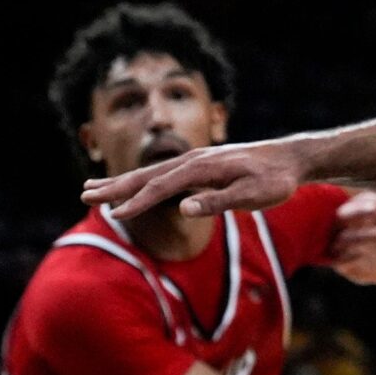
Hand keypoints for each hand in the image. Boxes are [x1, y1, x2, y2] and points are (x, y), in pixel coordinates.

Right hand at [84, 139, 310, 219]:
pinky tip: (131, 188)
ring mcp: (195, 162)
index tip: (114, 215)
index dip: (137, 202)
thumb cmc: (276, 180)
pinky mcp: (200, 167)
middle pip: (147, 175)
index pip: (162, 187)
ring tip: (91, 188)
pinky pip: (163, 175)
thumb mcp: (253, 195)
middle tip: (84, 194)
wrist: (292, 159)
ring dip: (121, 182)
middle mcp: (194, 160)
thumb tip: (183, 208)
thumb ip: (219, 201)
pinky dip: (141, 181)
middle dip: (115, 186)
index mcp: (203, 168)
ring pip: (151, 173)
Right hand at [327, 191, 375, 285]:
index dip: (372, 199)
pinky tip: (361, 254)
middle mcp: (340, 226)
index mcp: (352, 211)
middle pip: (343, 214)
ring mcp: (338, 245)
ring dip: (360, 234)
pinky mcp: (339, 264)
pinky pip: (338, 260)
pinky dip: (349, 256)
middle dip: (360, 210)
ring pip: (342, 238)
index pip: (357, 200)